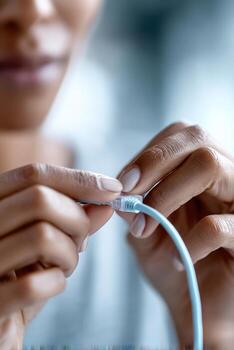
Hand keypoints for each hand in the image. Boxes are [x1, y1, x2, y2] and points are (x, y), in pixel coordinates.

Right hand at [0, 163, 121, 349]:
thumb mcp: (47, 242)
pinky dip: (55, 284)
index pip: (33, 175)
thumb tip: (107, 199)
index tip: (112, 189)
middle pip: (40, 200)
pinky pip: (33, 284)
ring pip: (43, 236)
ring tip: (64, 265)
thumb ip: (72, 218)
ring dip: (69, 254)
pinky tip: (50, 286)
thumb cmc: (21, 276)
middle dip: (77, 220)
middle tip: (82, 241)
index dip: (77, 179)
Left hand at [118, 122, 233, 347]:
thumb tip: (122, 195)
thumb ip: (134, 212)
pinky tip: (179, 260)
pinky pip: (219, 225)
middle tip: (128, 191)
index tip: (123, 183)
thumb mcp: (146, 235)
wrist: (199, 307)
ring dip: (166, 194)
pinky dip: (189, 241)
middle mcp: (227, 178)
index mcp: (202, 172)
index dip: (149, 153)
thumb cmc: (172, 264)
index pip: (181, 134)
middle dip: (154, 161)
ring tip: (146, 227)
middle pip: (198, 137)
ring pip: (210, 165)